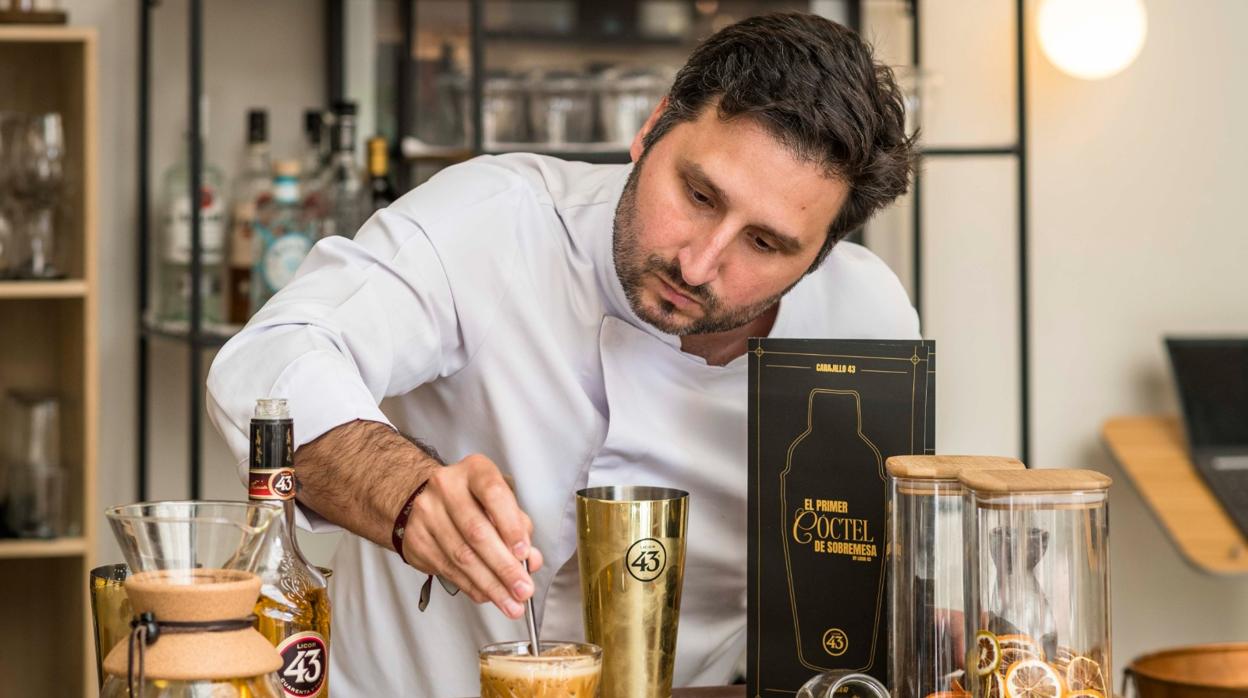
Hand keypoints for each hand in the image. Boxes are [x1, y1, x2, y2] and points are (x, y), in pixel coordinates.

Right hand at [399, 454, 543, 618]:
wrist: (424, 500)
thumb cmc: (472, 500)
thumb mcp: (500, 502)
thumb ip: (519, 527)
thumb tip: (532, 560)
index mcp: (474, 471)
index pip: (494, 494)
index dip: (511, 526)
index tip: (524, 553)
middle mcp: (447, 487)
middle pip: (477, 532)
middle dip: (504, 567)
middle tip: (523, 589)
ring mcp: (427, 513)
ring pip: (462, 557)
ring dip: (491, 585)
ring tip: (511, 603)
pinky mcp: (416, 539)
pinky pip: (448, 569)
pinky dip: (472, 586)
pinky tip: (488, 595)